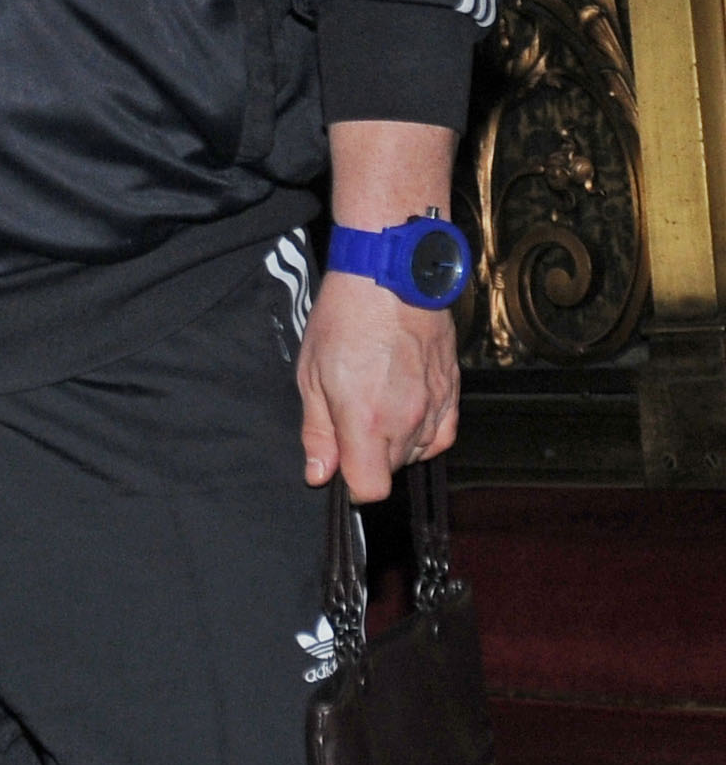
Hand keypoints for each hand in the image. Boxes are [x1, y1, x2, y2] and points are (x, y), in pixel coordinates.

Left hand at [297, 269, 458, 500]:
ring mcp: (435, 406)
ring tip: (375, 400)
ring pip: (416, 452)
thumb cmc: (344, 318)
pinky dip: (424, 433)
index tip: (339, 466)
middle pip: (390, 470)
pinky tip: (404, 409)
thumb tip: (319, 474)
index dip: (350, 484)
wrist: (389, 275)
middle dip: (368, 456)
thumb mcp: (311, 374)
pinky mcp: (453, 392)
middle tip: (349, 416)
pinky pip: (441, 435)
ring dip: (395, 442)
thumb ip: (318, 432)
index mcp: (367, 420)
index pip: (370, 488)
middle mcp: (407, 420)